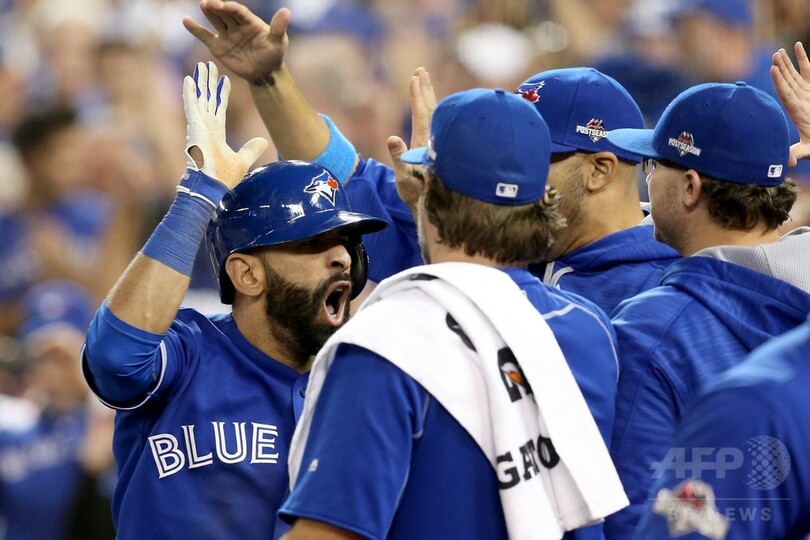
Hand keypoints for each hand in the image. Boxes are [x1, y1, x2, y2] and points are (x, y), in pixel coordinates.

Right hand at [183, 1, 289, 83]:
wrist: (264, 73)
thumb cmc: (273, 55)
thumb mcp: (279, 42)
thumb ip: (279, 27)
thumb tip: (287, 11)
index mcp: (250, 22)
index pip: (239, 12)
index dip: (232, 8)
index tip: (225, 6)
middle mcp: (236, 26)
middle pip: (225, 14)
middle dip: (217, 8)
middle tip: (209, 3)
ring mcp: (226, 35)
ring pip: (215, 21)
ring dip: (209, 13)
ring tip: (203, 5)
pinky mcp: (218, 46)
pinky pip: (205, 36)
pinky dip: (195, 29)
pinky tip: (186, 21)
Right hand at [183, 61, 267, 187]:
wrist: (211, 184)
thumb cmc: (223, 177)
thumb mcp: (243, 160)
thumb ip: (251, 149)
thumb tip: (263, 141)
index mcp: (216, 133)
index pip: (219, 108)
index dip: (221, 94)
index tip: (224, 80)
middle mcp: (206, 127)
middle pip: (208, 99)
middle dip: (209, 82)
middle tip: (209, 66)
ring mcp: (199, 126)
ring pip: (200, 98)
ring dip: (200, 82)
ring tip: (201, 66)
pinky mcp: (194, 127)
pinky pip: (191, 106)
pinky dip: (190, 92)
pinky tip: (190, 79)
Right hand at [388, 68, 436, 211]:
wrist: (430, 207)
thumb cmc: (415, 194)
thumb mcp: (403, 177)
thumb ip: (398, 157)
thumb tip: (392, 138)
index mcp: (423, 144)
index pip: (421, 115)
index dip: (417, 96)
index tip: (415, 77)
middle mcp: (431, 141)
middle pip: (430, 110)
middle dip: (425, 89)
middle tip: (420, 70)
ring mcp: (433, 144)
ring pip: (434, 115)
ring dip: (429, 96)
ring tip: (423, 81)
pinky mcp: (434, 148)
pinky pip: (435, 123)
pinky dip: (432, 109)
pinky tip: (431, 105)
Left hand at [771, 42, 809, 165]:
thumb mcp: (809, 149)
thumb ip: (798, 153)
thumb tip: (787, 163)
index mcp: (797, 112)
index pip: (786, 95)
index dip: (780, 83)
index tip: (773, 70)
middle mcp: (799, 101)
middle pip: (788, 82)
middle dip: (781, 69)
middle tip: (773, 56)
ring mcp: (806, 92)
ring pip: (795, 74)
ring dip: (788, 63)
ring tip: (779, 50)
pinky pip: (807, 70)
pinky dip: (802, 58)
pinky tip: (797, 45)